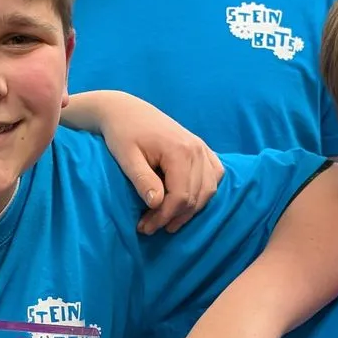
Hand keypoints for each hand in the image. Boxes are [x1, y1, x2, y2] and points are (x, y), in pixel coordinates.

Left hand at [70, 91, 223, 234]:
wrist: (126, 110)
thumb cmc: (122, 133)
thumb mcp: (126, 157)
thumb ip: (143, 180)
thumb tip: (156, 204)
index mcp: (180, 150)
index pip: (181, 195)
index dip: (165, 216)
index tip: (145, 227)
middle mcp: (197, 149)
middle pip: (196, 196)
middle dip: (173, 217)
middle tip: (150, 227)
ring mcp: (202, 148)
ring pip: (208, 190)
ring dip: (190, 209)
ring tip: (167, 221)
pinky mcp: (202, 149)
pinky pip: (215, 175)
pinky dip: (204, 192)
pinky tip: (188, 201)